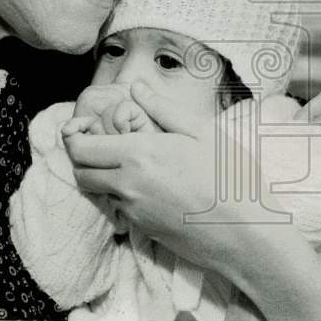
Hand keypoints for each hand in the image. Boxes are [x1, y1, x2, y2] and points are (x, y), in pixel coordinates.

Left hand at [63, 81, 285, 273]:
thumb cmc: (230, 177)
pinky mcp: (142, 230)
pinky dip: (122, 194)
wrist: (246, 232)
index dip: (74, 133)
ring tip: (131, 161)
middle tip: (105, 140)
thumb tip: (137, 88)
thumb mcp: (202, 131)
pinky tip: (151, 184)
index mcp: (139, 154)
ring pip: (96, 191)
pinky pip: (118, 208)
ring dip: (102, 175)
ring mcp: (132, 212)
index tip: (87, 124)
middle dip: (83, 155)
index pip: (80, 147)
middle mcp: (127, 185)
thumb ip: (163, 108)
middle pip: (79, 171)